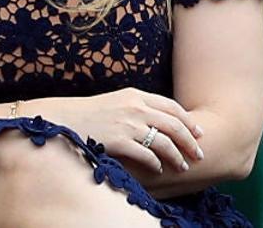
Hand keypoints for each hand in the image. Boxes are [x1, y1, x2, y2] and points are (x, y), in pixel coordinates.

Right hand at [35, 88, 204, 173]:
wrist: (64, 119)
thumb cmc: (90, 113)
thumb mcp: (117, 101)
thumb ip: (138, 105)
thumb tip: (160, 118)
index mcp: (136, 95)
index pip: (172, 107)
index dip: (189, 121)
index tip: (198, 133)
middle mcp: (135, 108)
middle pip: (174, 125)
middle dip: (190, 142)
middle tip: (198, 154)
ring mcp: (127, 124)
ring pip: (164, 142)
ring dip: (177, 156)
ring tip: (182, 166)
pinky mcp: (119, 141)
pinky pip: (147, 155)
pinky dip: (156, 163)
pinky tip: (158, 168)